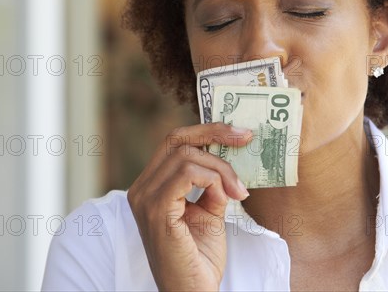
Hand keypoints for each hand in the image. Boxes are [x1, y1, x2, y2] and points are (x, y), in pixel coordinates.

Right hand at [127, 123, 251, 290]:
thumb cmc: (200, 257)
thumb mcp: (210, 211)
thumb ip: (213, 184)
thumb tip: (228, 158)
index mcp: (151, 186)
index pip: (174, 142)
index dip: (208, 131)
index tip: (239, 132)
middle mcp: (142, 189)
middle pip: (177, 139)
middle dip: (215, 134)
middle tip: (246, 139)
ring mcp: (145, 199)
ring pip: (187, 155)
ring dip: (221, 168)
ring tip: (238, 192)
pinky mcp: (156, 211)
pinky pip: (188, 175)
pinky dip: (213, 180)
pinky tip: (225, 198)